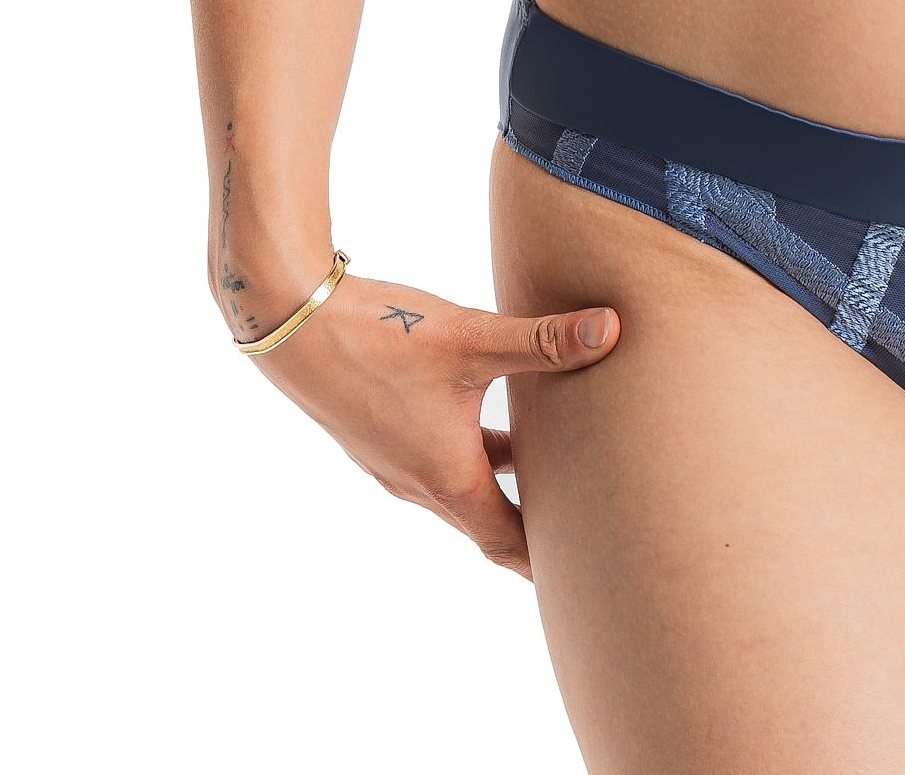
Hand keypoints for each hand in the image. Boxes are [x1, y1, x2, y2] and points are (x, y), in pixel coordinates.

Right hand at [239, 266, 620, 574]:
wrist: (294, 323)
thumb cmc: (381, 338)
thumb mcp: (471, 339)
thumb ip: (542, 339)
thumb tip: (610, 329)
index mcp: (448, 478)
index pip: (508, 542)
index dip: (548, 563)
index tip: (586, 581)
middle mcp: (419, 482)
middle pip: (488, 523)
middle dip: (534, 530)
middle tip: (583, 535)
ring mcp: (396, 459)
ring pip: (463, 487)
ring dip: (505, 486)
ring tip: (554, 472)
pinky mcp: (382, 432)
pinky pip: (440, 460)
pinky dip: (477, 455)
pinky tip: (495, 415)